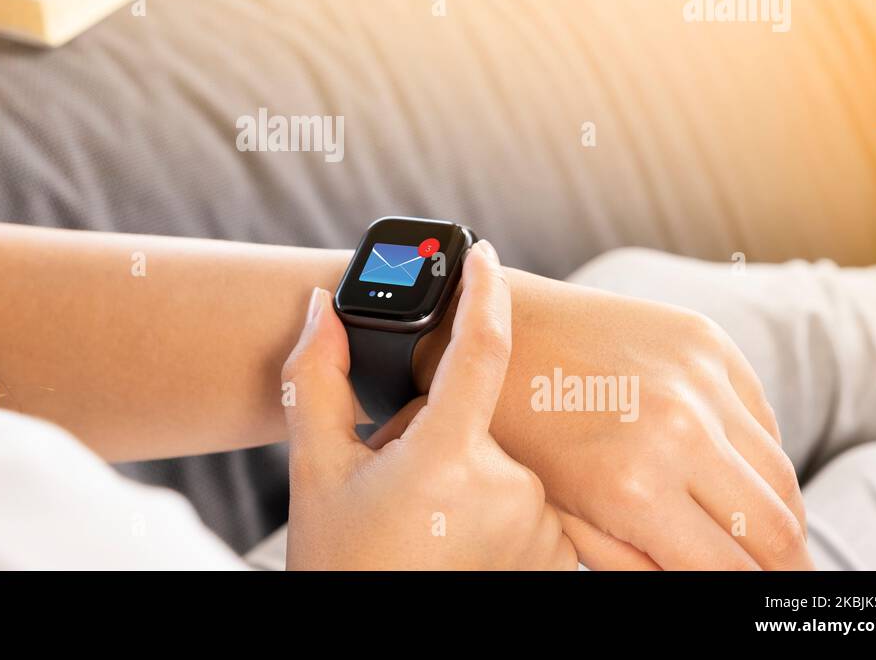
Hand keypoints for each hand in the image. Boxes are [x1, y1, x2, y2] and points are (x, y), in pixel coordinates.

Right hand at [282, 240, 576, 570]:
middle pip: (483, 416)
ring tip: (424, 520)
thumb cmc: (342, 566)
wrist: (375, 641)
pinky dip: (498, 503)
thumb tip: (319, 309)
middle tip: (398, 476)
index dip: (483, 291)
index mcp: (445, 458)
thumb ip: (315, 380)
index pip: (482, 349)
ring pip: (509, 460)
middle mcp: (509, 489)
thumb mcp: (314, 473)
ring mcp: (542, 528)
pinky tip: (454, 536)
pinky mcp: (560, 558)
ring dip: (470, 469)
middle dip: (442, 429)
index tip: (481, 254)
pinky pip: (535, 500)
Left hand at [415, 267, 811, 569]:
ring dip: (779, 512)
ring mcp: (698, 379)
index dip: (752, 597)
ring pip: (779, 472)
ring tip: (764, 535)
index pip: (730, 571)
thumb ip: (635, 562)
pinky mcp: (705, 340)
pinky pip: (762, 416)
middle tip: (781, 580)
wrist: (492, 325)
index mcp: (633, 488)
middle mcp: (678, 431)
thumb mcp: (561, 516)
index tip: (761, 603)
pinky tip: (737, 472)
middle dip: (785, 565)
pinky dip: (759, 453)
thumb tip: (701, 582)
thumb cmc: (514, 429)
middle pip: (778, 529)